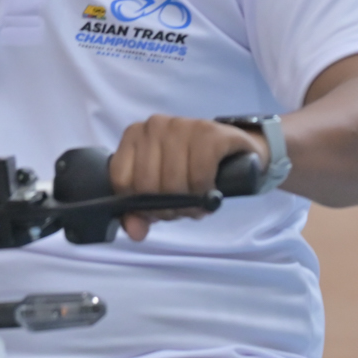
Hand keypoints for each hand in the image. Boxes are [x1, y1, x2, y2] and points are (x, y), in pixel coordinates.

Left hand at [108, 114, 266, 241]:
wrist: (236, 150)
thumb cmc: (194, 169)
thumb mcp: (164, 190)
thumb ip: (142, 210)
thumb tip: (134, 232)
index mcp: (134, 136)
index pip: (122, 180)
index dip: (140, 206)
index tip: (159, 212)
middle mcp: (154, 125)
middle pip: (147, 184)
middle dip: (167, 208)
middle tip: (184, 210)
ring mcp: (181, 125)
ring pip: (173, 182)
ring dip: (189, 203)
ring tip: (199, 203)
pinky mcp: (209, 132)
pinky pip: (199, 174)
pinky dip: (205, 190)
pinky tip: (211, 191)